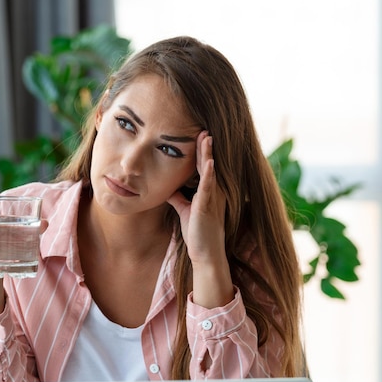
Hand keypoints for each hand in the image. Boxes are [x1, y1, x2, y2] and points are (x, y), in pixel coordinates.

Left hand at [167, 131, 225, 262]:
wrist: (205, 253)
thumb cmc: (197, 233)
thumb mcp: (185, 210)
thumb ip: (178, 197)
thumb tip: (167, 187)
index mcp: (208, 191)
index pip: (204, 167)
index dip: (201, 151)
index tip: (198, 135)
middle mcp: (214, 192)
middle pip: (208, 164)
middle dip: (205, 146)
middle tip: (203, 128)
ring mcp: (212, 198)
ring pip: (210, 171)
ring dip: (207, 153)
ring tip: (206, 136)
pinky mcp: (208, 206)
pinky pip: (209, 187)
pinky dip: (209, 174)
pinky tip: (209, 162)